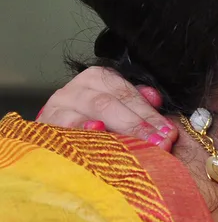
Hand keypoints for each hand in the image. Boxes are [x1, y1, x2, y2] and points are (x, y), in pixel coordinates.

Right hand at [36, 66, 177, 150]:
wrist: (54, 134)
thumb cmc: (92, 119)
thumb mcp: (116, 106)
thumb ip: (137, 102)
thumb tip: (156, 99)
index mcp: (99, 78)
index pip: (128, 94)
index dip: (149, 114)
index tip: (168, 133)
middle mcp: (78, 87)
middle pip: (111, 103)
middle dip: (137, 124)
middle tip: (157, 143)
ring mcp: (60, 104)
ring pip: (91, 111)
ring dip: (116, 129)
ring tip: (133, 141)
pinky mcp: (46, 123)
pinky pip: (65, 126)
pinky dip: (82, 129)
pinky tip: (97, 131)